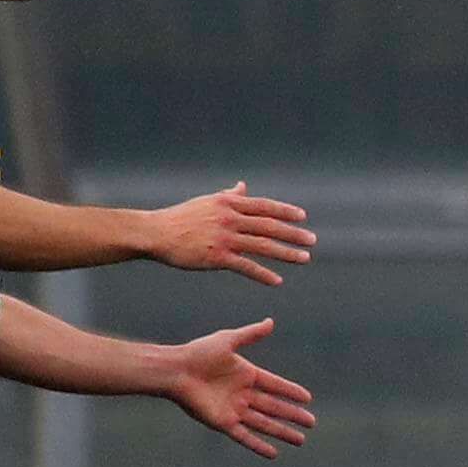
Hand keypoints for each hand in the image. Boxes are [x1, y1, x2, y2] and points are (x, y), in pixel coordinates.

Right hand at [145, 181, 314, 285]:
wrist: (155, 233)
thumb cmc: (180, 218)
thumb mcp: (207, 201)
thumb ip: (230, 195)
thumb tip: (243, 186)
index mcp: (228, 202)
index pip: (264, 206)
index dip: (285, 211)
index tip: (303, 217)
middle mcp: (230, 218)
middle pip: (269, 225)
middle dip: (293, 233)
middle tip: (312, 240)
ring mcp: (224, 237)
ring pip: (263, 245)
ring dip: (287, 253)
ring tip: (304, 258)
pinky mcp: (217, 257)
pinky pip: (246, 266)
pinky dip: (263, 274)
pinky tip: (277, 280)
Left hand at [166, 320, 316, 458]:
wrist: (175, 371)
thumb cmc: (198, 353)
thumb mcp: (228, 340)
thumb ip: (250, 334)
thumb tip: (271, 322)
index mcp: (246, 375)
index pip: (275, 385)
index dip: (291, 392)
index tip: (308, 399)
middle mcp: (242, 394)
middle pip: (274, 407)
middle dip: (293, 416)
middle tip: (312, 423)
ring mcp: (233, 410)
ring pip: (264, 424)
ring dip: (282, 432)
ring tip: (300, 440)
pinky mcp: (222, 423)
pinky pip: (244, 436)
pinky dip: (258, 445)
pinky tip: (273, 453)